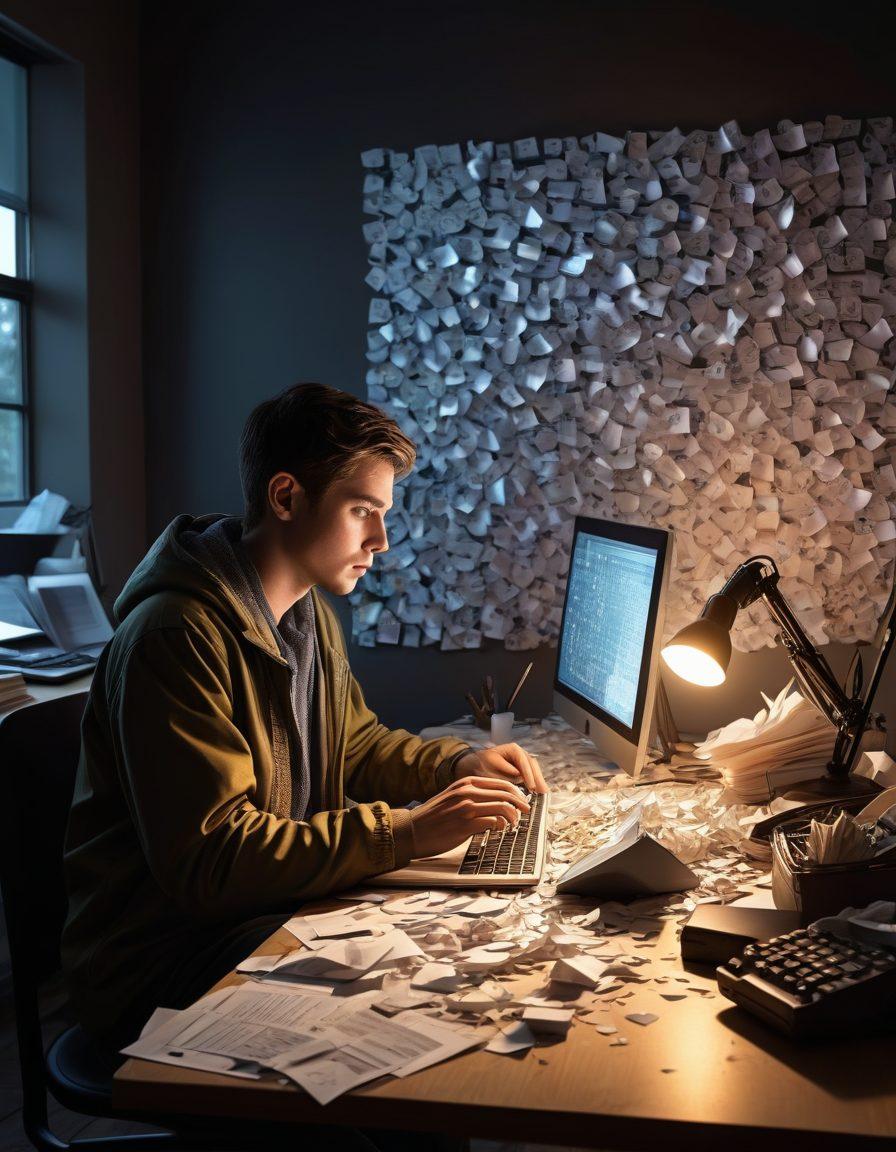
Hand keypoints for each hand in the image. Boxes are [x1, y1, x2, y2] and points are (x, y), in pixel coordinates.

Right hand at [408, 776, 530, 858]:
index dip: (516, 792)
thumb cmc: (433, 816)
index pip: (500, 782)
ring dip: (512, 817)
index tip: (522, 801)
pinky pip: (493, 823)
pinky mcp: (466, 824)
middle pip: (505, 793)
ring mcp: (467, 807)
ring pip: (503, 807)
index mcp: (466, 782)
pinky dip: (500, 827)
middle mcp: (467, 791)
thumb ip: (472, 795)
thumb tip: (496, 802)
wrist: (412, 830)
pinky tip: (498, 830)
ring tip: (512, 824)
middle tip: (526, 811)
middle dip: (520, 803)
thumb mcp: (453, 796)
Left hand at [454, 744, 546, 793]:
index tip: (531, 787)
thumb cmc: (480, 766)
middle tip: (543, 793)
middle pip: (533, 765)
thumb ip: (503, 771)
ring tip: (544, 795)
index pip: (524, 761)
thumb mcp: (488, 767)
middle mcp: (521, 753)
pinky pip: (531, 775)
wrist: (474, 766)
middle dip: (538, 779)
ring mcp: (523, 761)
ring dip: (539, 782)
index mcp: (513, 749)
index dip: (528, 774)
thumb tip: (518, 774)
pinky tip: (539, 794)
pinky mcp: (523, 770)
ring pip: (534, 770)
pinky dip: (535, 784)